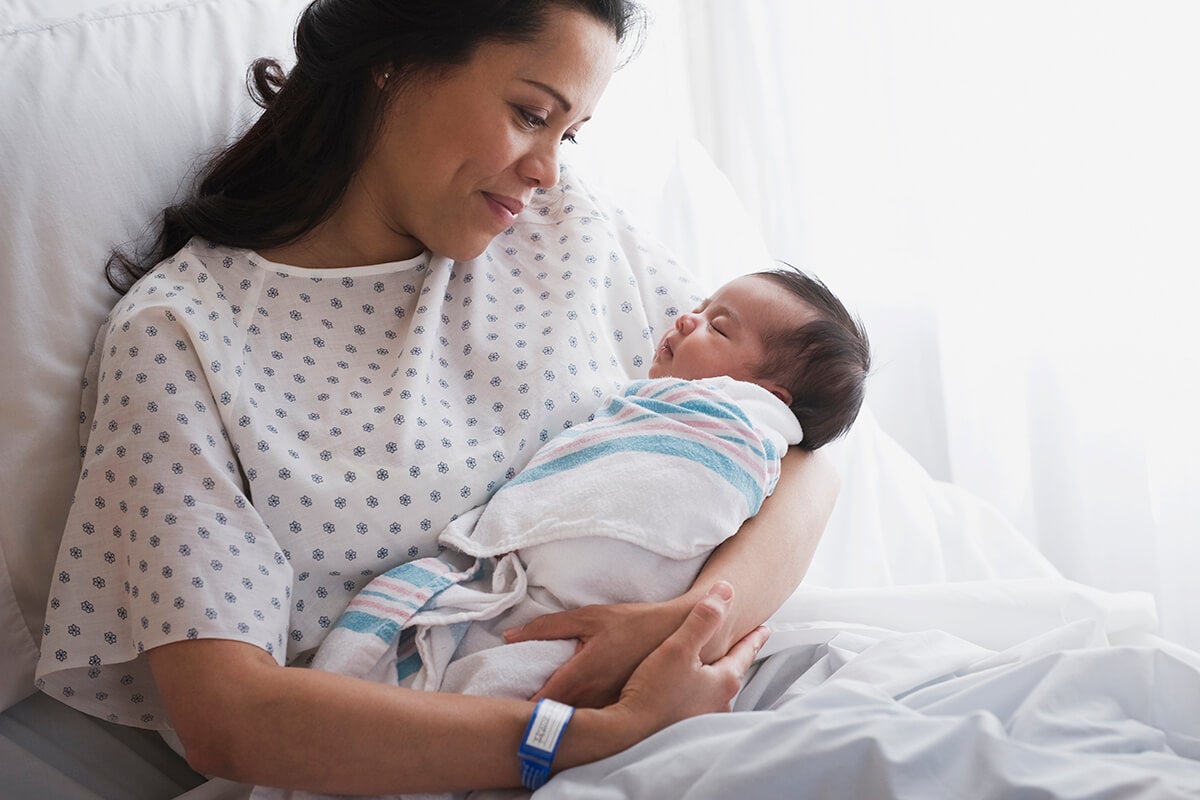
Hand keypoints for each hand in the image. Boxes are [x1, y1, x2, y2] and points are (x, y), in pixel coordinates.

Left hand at [504, 597, 691, 707]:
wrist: (675, 634)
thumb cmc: (630, 623)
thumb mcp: (587, 616)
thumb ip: (546, 627)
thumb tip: (509, 637)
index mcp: (580, 676)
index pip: (540, 703)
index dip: (519, 708)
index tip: (504, 704)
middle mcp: (593, 699)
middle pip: (554, 719)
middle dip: (534, 717)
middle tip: (515, 709)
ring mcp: (607, 709)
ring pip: (573, 724)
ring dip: (556, 720)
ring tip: (537, 713)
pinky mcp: (619, 711)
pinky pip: (592, 721)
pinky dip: (577, 720)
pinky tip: (569, 713)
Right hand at [613, 582, 769, 735]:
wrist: (628, 732)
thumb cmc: (654, 690)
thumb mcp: (679, 647)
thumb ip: (704, 619)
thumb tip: (727, 590)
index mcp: (724, 681)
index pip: (745, 653)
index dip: (754, 638)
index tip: (765, 629)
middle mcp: (720, 703)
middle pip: (733, 672)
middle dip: (738, 658)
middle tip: (744, 645)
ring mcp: (704, 719)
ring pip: (717, 690)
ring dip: (718, 677)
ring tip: (717, 667)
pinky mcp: (686, 729)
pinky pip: (700, 703)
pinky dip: (700, 692)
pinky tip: (690, 693)